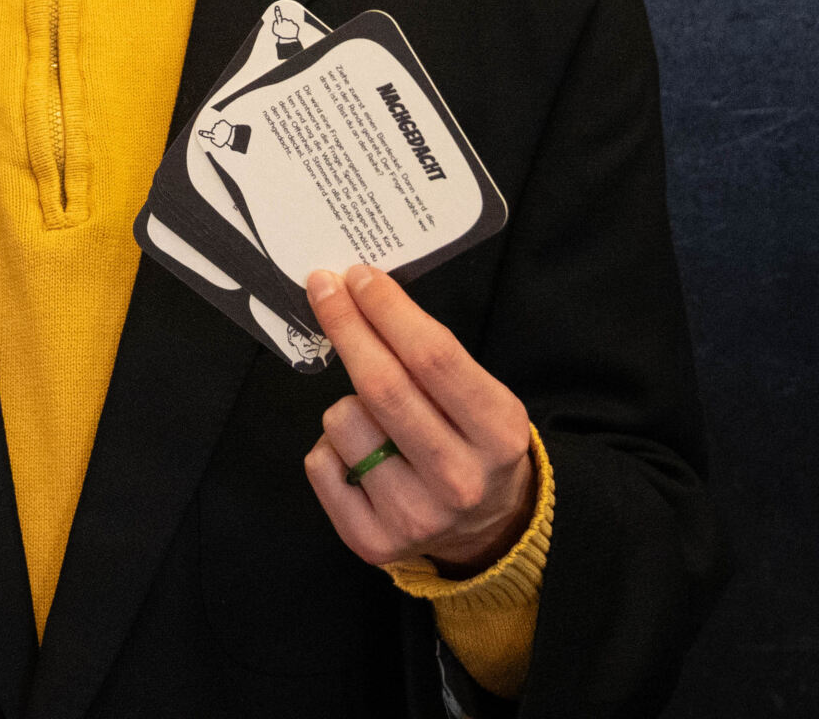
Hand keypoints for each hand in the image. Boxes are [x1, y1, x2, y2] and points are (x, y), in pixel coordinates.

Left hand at [302, 264, 534, 574]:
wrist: (487, 530)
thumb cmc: (473, 441)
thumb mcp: (481, 394)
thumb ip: (431, 352)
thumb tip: (361, 290)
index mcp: (497, 433)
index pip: (433, 357)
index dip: (388, 309)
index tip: (357, 276)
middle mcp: (458, 479)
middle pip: (383, 386)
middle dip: (346, 324)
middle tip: (324, 287)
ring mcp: (413, 515)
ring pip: (343, 420)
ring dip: (345, 400)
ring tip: (373, 416)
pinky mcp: (371, 541)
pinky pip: (321, 461)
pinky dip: (331, 444)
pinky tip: (360, 453)